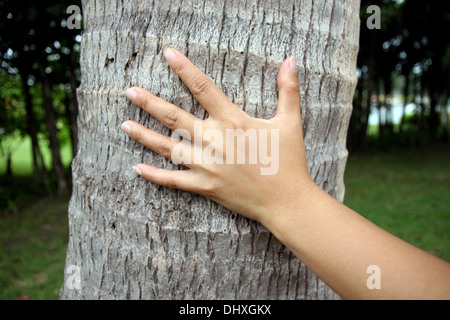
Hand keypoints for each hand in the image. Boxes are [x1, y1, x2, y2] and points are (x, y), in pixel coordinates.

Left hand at [121, 48, 315, 227]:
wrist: (286, 201)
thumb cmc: (289, 161)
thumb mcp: (290, 122)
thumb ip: (288, 90)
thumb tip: (291, 60)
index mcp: (232, 121)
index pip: (203, 88)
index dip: (184, 68)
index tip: (168, 54)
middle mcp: (214, 140)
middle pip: (173, 117)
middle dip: (149, 103)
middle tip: (130, 92)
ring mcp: (206, 165)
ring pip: (167, 147)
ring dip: (144, 135)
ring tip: (124, 125)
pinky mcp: (205, 186)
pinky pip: (174, 180)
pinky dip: (154, 175)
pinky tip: (137, 168)